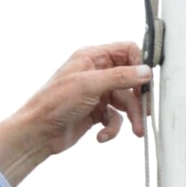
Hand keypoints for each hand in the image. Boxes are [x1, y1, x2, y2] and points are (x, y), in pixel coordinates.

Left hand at [0, 43, 150, 185]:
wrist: (38, 132)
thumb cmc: (53, 103)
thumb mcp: (89, 85)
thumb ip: (120, 77)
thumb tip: (144, 71)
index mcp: (93, 57)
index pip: (127, 51)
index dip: (139, 65)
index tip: (147, 82)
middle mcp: (97, 73)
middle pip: (130, 80)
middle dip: (138, 99)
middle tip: (144, 112)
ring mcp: (97, 93)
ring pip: (125, 102)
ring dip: (130, 117)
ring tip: (134, 130)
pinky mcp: (97, 112)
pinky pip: (115, 118)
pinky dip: (113, 128)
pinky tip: (102, 135)